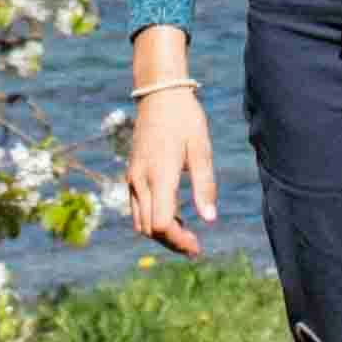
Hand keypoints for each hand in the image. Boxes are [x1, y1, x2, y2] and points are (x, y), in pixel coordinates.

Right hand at [123, 74, 219, 257]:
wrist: (159, 95)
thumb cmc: (185, 120)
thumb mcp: (201, 150)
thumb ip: (204, 185)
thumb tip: (210, 220)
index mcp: (159, 175)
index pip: (162, 224)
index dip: (179, 241)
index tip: (198, 246)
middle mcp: (140, 181)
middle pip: (150, 229)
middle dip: (171, 242)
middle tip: (196, 246)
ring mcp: (132, 179)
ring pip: (140, 223)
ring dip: (161, 234)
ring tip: (187, 234)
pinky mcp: (131, 176)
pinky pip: (138, 210)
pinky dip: (153, 221)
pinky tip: (174, 218)